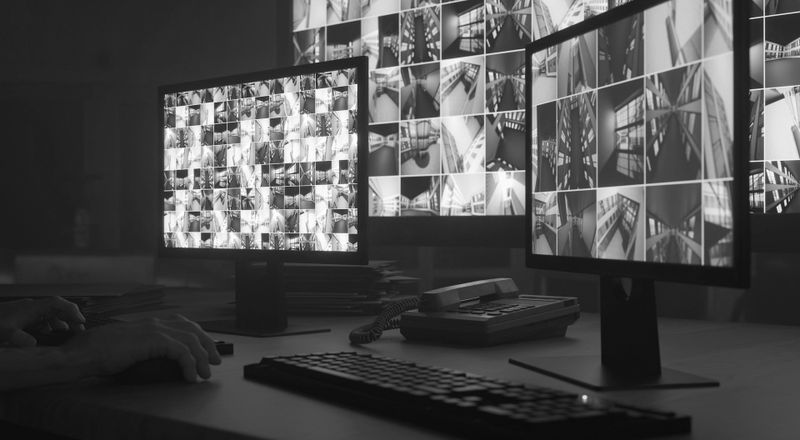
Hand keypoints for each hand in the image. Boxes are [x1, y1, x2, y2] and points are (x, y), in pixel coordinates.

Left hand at [0, 297, 84, 346]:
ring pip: (50, 313)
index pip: (57, 304)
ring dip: (61, 320)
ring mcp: (27, 312)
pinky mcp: (22, 317)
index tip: (81, 320)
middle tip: (80, 327)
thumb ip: (19, 338)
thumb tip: (33, 345)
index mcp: (31, 308)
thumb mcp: (5, 332)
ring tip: (70, 330)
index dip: (71, 310)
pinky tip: (50, 332)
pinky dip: (50, 324)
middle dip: (70, 315)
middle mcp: (32, 308)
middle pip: (57, 307)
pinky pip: (41, 318)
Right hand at [62, 315, 221, 382]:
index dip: (198, 335)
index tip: (207, 350)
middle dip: (208, 345)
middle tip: (215, 362)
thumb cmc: (99, 353)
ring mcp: (155, 329)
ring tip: (205, 374)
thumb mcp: (129, 348)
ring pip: (192, 340)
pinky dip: (190, 364)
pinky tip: (191, 376)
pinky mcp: (153, 340)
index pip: (184, 323)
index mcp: (150, 322)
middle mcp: (155, 322)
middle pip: (193, 329)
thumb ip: (146, 349)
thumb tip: (163, 361)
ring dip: (202, 359)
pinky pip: (181, 351)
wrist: (83, 353)